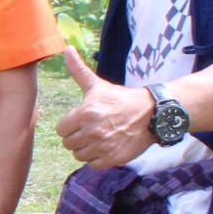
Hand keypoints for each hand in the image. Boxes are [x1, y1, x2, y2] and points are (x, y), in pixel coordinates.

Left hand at [55, 47, 156, 168]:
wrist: (151, 114)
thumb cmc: (120, 99)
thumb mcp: (97, 85)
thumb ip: (78, 70)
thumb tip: (65, 48)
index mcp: (86, 113)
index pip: (61, 129)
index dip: (70, 125)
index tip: (82, 120)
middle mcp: (93, 131)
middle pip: (68, 143)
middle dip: (77, 137)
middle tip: (92, 129)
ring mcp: (103, 146)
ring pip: (78, 155)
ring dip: (86, 148)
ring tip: (99, 137)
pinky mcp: (113, 158)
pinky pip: (92, 164)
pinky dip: (97, 158)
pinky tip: (106, 146)